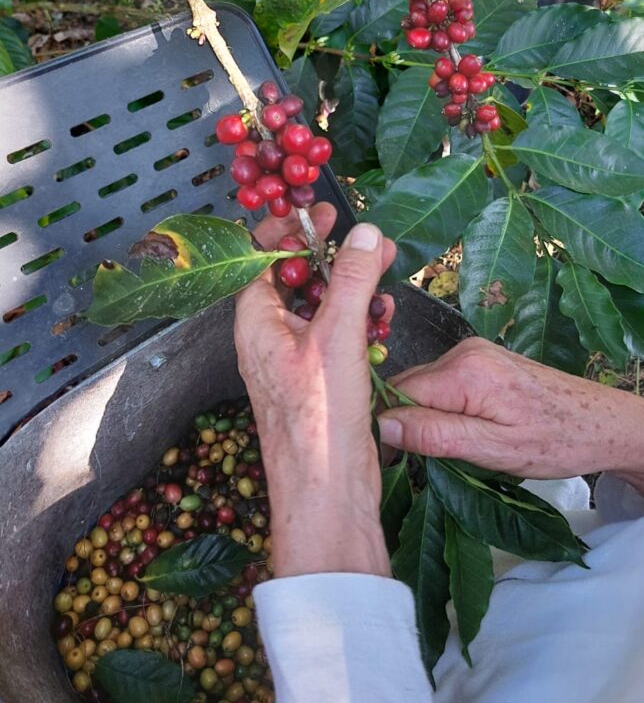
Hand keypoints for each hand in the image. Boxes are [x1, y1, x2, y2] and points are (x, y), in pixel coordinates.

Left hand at [235, 205, 395, 577]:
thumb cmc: (320, 419)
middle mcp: (269, 338)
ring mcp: (295, 360)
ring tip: (385, 274)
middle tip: (364, 238)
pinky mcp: (321, 380)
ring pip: (320, 307)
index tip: (319, 211)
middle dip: (332, 256)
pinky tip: (384, 319)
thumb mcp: (338, 336)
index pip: (261, 259)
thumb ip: (351, 279)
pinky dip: (358, 321)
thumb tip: (364, 233)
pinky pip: (335, 336)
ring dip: (351, 288)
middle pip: (296, 279)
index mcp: (256, 323)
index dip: (289, 229)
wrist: (328, 491)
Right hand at [378, 337, 643, 485]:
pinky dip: (439, 407)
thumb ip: (435, 435)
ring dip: (421, 416)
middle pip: (407, 386)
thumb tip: (382, 427)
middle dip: (402, 421)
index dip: (386, 428)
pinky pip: (441, 382)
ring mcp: (472, 352)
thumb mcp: (492, 449)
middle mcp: (463, 351)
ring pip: (422, 386)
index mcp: (464, 372)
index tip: (388, 460)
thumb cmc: (555, 442)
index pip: (397, 394)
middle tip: (413, 462)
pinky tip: (456, 429)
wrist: (603, 422)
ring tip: (439, 449)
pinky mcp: (481, 359)